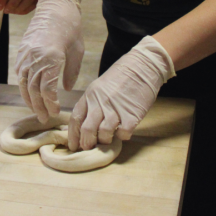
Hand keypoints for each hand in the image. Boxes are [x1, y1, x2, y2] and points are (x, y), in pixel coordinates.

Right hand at [15, 0, 83, 122]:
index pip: (46, 89)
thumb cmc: (71, 27)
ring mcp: (26, 53)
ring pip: (23, 82)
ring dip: (28, 98)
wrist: (56, 5)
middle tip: (44, 118)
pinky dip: (22, 85)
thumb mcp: (77, 51)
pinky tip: (28, 93)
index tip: (55, 112)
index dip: (50, 104)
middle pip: (33, 89)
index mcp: (51, 58)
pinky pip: (19, 72)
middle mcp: (35, 57)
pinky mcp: (22, 50)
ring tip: (35, 110)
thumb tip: (65, 89)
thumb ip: (71, 72)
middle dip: (38, 106)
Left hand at [68, 36, 175, 151]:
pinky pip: (122, 133)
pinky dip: (121, 137)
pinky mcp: (132, 114)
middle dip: (86, 143)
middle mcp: (100, 102)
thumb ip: (91, 103)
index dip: (72, 135)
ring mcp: (116, 108)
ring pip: (103, 133)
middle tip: (89, 149)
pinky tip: (122, 132)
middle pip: (87, 129)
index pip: (76, 118)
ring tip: (107, 140)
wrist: (142, 66)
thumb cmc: (120, 77)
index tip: (73, 146)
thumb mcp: (99, 87)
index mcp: (90, 95)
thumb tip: (83, 124)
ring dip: (104, 141)